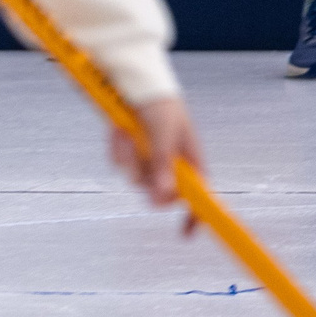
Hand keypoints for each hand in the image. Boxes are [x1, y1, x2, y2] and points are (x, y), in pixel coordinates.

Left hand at [111, 95, 203, 227]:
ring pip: (135, 179)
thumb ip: (163, 164)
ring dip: (127, 157)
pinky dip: (117, 150)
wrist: (135, 83)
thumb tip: (162, 196)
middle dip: (144, 176)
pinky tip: (118, 131)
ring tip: (125, 132)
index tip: (186, 233)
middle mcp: (171, 164)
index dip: (195, 215)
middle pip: (159, 192)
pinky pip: (120, 164)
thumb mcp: (164, 134)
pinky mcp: (131, 153)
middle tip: (137, 151)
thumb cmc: (160, 105)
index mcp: (190, 160)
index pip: (198, 194)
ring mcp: (150, 159)